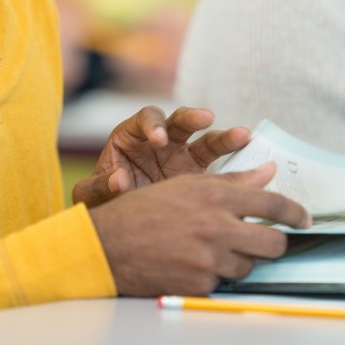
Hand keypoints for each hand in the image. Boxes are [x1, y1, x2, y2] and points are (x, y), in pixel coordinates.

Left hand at [72, 105, 250, 207]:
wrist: (118, 226)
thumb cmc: (102, 201)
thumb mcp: (91, 195)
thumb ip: (99, 186)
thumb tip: (119, 180)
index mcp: (133, 136)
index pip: (147, 119)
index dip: (154, 125)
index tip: (160, 139)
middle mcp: (163, 141)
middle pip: (181, 121)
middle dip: (193, 118)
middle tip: (205, 119)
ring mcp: (183, 158)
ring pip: (206, 141)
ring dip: (223, 138)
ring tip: (242, 136)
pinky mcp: (198, 178)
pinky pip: (219, 170)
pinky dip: (233, 168)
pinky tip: (253, 168)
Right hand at [89, 163, 311, 295]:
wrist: (108, 244)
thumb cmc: (145, 210)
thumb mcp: (188, 185)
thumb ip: (232, 181)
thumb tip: (267, 172)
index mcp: (216, 195)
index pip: (272, 204)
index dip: (295, 213)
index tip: (304, 219)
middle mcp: (217, 225)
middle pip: (272, 242)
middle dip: (276, 243)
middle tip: (269, 241)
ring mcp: (209, 257)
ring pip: (249, 264)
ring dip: (240, 259)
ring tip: (215, 249)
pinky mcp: (200, 283)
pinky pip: (223, 282)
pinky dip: (215, 275)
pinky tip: (195, 263)